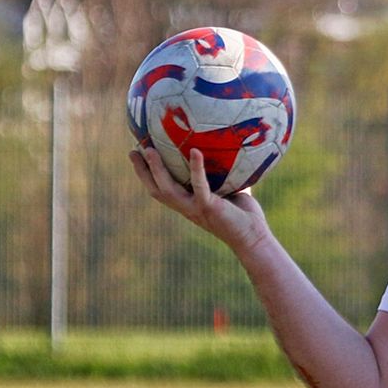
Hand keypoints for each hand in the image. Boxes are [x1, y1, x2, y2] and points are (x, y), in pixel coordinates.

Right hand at [128, 147, 268, 249]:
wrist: (254, 238)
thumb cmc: (244, 215)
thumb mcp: (230, 191)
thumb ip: (225, 175)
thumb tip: (230, 152)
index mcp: (188, 205)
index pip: (161, 190)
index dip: (147, 175)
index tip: (137, 156)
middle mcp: (187, 208)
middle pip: (156, 190)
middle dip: (142, 171)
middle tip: (133, 150)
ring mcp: (196, 208)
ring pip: (168, 189)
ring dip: (157, 169)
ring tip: (150, 149)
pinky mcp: (209, 207)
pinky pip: (199, 185)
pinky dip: (196, 168)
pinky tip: (195, 151)